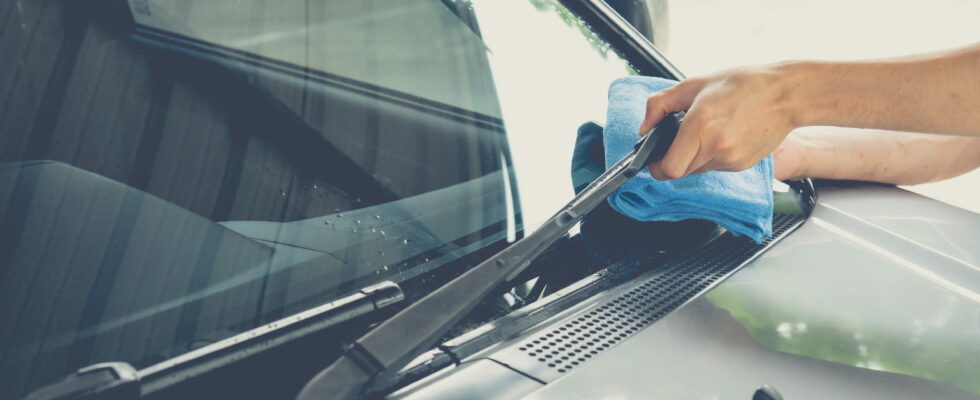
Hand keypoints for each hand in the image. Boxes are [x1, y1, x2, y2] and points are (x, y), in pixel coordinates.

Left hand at [638, 64, 802, 179]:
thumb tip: (644, 127)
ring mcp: (731, 159)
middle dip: (674, 159)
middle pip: (681, 171)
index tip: (654, 161)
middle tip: (680, 140)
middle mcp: (715, 147)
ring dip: (694, 157)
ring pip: (698, 170)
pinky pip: (717, 167)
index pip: (669, 168)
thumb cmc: (743, 84)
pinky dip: (713, 156)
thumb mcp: (695, 84)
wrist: (786, 94)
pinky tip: (724, 135)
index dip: (657, 168)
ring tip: (708, 131)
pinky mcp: (742, 165)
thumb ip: (661, 104)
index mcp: (700, 125)